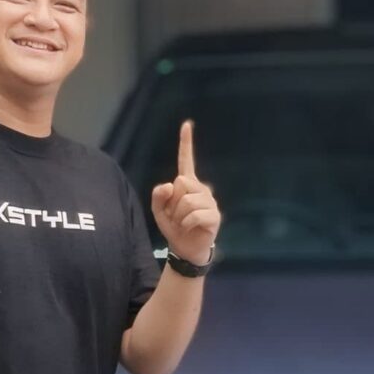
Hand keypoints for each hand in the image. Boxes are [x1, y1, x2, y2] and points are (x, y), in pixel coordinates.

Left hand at [151, 120, 220, 268]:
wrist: (186, 249)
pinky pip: (194, 215)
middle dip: (173, 202)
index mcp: (188, 184)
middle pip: (181, 183)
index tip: (186, 124)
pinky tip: (190, 228)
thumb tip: (170, 184)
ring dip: (179, 216)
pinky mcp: (215, 215)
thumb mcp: (159, 211)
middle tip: (177, 216)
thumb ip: (158, 196)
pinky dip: (186, 224)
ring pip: (186, 201)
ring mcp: (210, 201)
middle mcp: (201, 189)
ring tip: (183, 224)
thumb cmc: (174, 227)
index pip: (186, 160)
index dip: (186, 143)